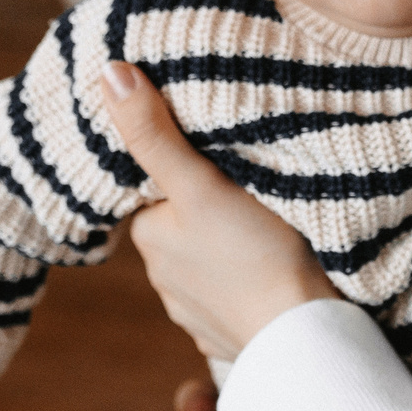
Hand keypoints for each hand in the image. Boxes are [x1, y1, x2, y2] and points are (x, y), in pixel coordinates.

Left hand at [102, 61, 338, 360]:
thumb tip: (108, 73)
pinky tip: (272, 271)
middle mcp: (162, 277)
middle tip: (253, 188)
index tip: (220, 158)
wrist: (303, 337)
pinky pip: (232, 296)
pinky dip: (246, 283)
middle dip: (209, 206)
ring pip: (209, 261)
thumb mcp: (202, 184)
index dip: (188, 167)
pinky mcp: (228, 334)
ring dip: (229, 248)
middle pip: (184, 222)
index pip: (159, 186)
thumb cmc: (256, 255)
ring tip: (267, 230)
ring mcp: (195, 312)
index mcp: (150, 236)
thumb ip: (155, 134)